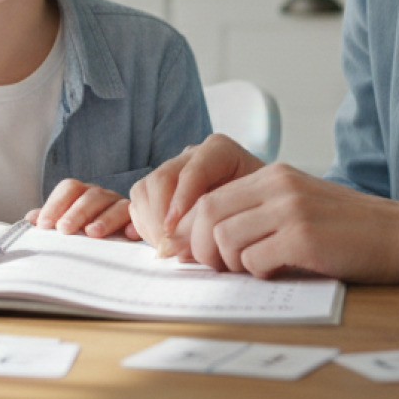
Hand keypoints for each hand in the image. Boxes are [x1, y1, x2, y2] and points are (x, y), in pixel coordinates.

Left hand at [27, 179, 137, 238]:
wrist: (115, 238)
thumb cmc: (83, 230)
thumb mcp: (65, 224)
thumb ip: (49, 219)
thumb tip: (30, 218)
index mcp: (82, 194)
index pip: (69, 188)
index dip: (55, 204)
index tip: (44, 225)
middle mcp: (102, 197)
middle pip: (90, 196)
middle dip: (77, 212)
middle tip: (65, 230)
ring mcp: (123, 207)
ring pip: (116, 206)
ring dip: (105, 219)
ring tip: (93, 233)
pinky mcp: (140, 222)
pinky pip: (140, 220)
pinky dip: (134, 226)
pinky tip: (128, 235)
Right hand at [128, 134, 264, 252]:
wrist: (257, 210)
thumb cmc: (259, 210)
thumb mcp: (251, 211)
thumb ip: (220, 222)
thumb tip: (179, 247)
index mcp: (219, 151)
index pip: (193, 171)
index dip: (180, 201)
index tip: (174, 231)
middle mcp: (192, 155)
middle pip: (162, 178)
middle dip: (160, 216)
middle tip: (168, 246)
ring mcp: (174, 169)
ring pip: (145, 189)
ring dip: (150, 222)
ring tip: (166, 247)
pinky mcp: (161, 188)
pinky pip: (139, 202)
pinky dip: (145, 224)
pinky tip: (162, 243)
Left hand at [177, 163, 398, 280]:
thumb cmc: (348, 229)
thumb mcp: (298, 205)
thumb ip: (257, 213)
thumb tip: (201, 239)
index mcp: (272, 175)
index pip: (208, 197)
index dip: (192, 230)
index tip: (193, 254)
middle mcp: (278, 185)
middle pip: (208, 215)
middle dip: (202, 249)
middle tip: (218, 268)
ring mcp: (291, 210)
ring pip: (225, 239)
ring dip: (231, 264)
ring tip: (255, 269)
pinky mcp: (304, 237)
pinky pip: (254, 260)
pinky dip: (259, 273)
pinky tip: (279, 271)